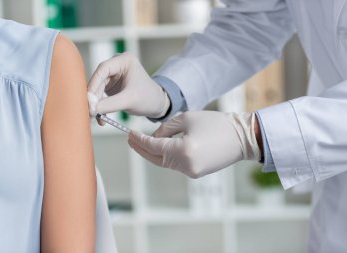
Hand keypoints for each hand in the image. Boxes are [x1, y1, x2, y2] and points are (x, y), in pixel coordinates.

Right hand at [87, 52, 169, 120]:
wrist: (156, 104)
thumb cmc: (148, 98)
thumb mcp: (129, 101)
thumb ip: (109, 104)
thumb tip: (90, 109)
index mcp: (124, 60)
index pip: (103, 69)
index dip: (93, 84)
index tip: (89, 100)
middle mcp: (117, 65)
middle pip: (98, 80)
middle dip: (94, 98)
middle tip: (89, 112)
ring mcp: (113, 75)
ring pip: (97, 89)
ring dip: (96, 104)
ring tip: (96, 118)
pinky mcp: (111, 85)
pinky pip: (100, 95)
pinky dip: (100, 106)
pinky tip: (101, 118)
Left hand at [128, 111, 260, 177]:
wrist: (242, 137)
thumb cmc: (216, 124)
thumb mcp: (187, 119)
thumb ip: (165, 129)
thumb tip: (154, 137)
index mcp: (182, 150)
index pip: (153, 146)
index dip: (139, 140)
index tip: (129, 133)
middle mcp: (185, 165)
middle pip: (155, 158)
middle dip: (141, 149)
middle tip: (130, 139)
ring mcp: (191, 172)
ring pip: (165, 162)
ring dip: (153, 152)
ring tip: (142, 142)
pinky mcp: (196, 173)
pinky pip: (175, 164)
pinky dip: (166, 156)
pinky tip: (160, 148)